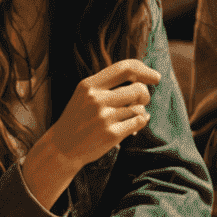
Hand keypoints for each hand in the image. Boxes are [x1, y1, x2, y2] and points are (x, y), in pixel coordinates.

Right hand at [25, 59, 161, 202]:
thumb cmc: (78, 119)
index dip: (145, 70)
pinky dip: (141, 122)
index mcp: (89, 85)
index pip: (125, 68)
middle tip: (141, 101)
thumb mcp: (85, 94)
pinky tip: (134, 125)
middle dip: (145, 95)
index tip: (155, 77)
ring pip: (139, 107)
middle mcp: (96, 99)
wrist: (61, 148)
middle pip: (138, 88)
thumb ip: (108, 84)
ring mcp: (104, 117)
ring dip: (140, 111)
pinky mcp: (111, 134)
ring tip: (128, 116)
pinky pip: (139, 122)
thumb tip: (142, 78)